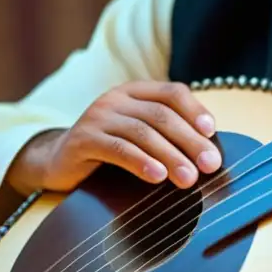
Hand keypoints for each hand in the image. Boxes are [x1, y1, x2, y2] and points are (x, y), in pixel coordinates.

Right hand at [7, 81, 220, 193]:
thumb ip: (169, 135)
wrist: (59, 162)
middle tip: (210, 165)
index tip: (212, 133)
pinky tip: (158, 177)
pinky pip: (118, 149)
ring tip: (189, 179)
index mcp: (135, 92)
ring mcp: (97, 116)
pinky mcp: (82, 139)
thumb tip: (210, 153)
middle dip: (190, 141)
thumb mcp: (141, 136)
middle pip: (162, 115)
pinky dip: (141, 163)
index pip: (173, 92)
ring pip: (142, 133)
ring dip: (171, 156)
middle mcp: (116, 98)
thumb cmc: (111, 152)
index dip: (195, 110)